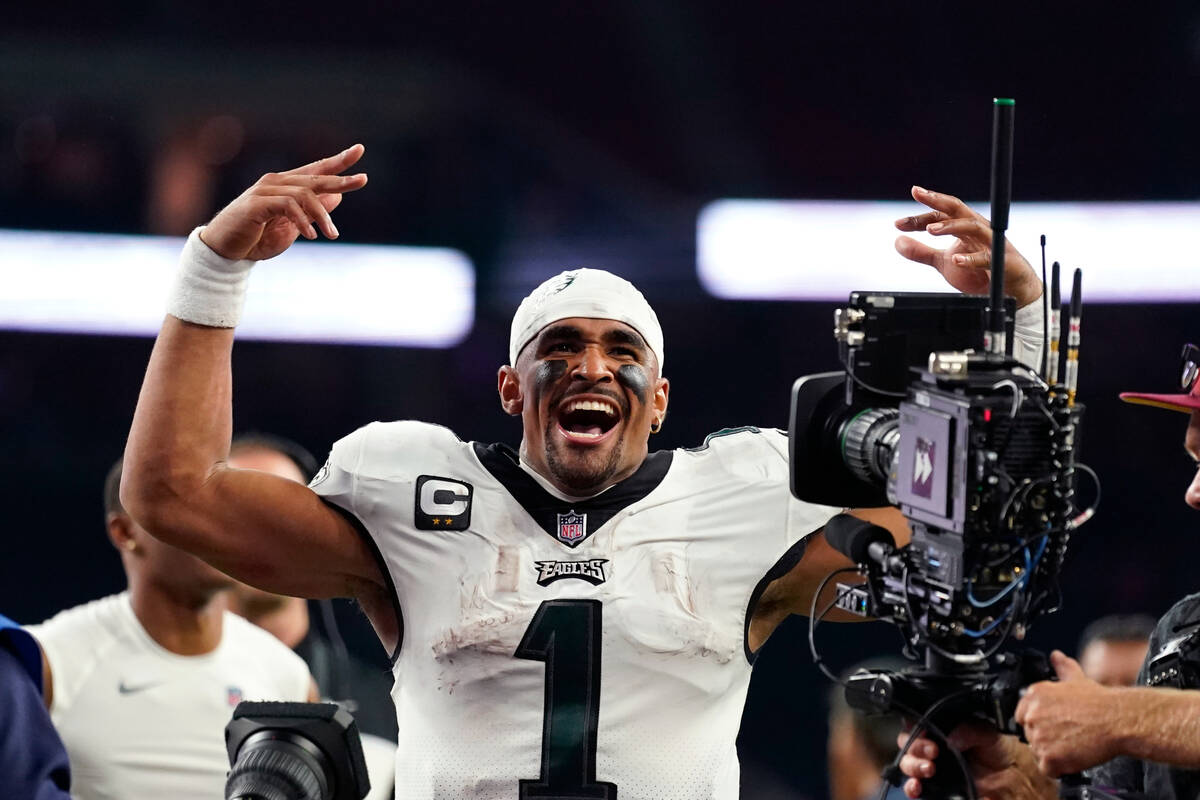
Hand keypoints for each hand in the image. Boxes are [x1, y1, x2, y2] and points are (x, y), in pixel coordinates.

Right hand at [200, 144, 368, 260]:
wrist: (225, 251)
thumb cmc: (257, 238)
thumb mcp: (293, 227)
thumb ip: (312, 212)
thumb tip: (337, 197)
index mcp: (286, 186)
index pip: (316, 170)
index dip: (337, 161)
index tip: (359, 150)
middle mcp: (276, 182)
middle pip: (314, 177)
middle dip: (340, 179)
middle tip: (362, 180)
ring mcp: (265, 191)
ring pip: (304, 194)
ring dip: (322, 216)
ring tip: (332, 235)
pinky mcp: (256, 204)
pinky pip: (287, 205)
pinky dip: (302, 220)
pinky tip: (311, 235)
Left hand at [894, 185, 1042, 307]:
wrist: (1010, 290)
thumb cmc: (980, 272)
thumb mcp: (944, 262)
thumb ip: (922, 252)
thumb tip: (897, 241)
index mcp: (964, 228)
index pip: (940, 216)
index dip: (919, 218)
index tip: (898, 223)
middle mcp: (978, 229)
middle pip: (958, 209)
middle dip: (938, 200)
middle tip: (919, 195)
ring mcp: (991, 243)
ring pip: (972, 226)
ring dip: (951, 225)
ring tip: (930, 229)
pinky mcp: (1002, 261)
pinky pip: (987, 257)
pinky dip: (971, 258)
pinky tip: (956, 260)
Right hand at [897, 724, 1055, 799]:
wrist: (1012, 777)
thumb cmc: (998, 749)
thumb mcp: (988, 733)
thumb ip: (969, 730)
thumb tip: (951, 737)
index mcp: (941, 729)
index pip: (916, 724)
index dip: (915, 728)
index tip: (926, 733)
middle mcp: (932, 746)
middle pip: (908, 744)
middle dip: (915, 748)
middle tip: (933, 752)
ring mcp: (931, 767)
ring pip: (907, 764)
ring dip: (912, 766)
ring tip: (929, 769)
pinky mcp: (934, 787)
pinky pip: (915, 787)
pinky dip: (911, 787)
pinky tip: (917, 787)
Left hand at [1014, 650, 1123, 776]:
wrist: (1118, 721)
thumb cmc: (1100, 702)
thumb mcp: (1077, 678)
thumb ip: (1062, 667)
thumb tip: (1056, 656)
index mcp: (1034, 695)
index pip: (1022, 714)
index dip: (1039, 722)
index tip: (1052, 725)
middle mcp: (1032, 714)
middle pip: (1030, 734)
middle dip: (1046, 737)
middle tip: (1066, 735)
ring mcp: (1039, 737)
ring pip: (1038, 752)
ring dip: (1053, 752)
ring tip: (1072, 745)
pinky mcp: (1049, 757)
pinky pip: (1047, 768)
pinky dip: (1059, 768)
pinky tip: (1072, 757)